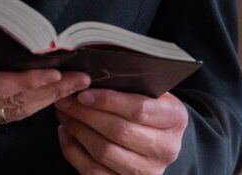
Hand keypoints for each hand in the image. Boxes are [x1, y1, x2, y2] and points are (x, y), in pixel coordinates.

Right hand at [0, 6, 90, 129]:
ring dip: (46, 101)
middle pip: (14, 105)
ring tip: (74, 87)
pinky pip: (3, 114)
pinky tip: (47, 96)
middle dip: (51, 93)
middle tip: (82, 79)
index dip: (28, 83)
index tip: (54, 73)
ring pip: (12, 113)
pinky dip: (29, 105)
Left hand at [54, 88, 187, 174]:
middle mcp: (165, 149)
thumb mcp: (153, 92)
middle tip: (67, 100)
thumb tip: (93, 76)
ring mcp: (147, 171)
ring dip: (78, 131)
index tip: (84, 93)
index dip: (109, 101)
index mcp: (175, 119)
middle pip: (119, 132)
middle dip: (87, 114)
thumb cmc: (151, 108)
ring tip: (66, 114)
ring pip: (104, 152)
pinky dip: (73, 151)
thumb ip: (133, 84)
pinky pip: (93, 171)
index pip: (140, 110)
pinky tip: (66, 133)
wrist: (160, 140)